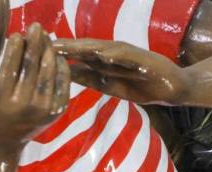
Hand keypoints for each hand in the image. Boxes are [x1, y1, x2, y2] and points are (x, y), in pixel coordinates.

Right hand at [0, 24, 69, 151]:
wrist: (2, 149)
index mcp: (4, 100)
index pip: (13, 65)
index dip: (16, 47)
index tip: (17, 34)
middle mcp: (26, 104)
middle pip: (33, 65)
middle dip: (35, 43)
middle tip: (36, 28)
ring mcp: (44, 109)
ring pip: (50, 72)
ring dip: (49, 51)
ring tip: (46, 38)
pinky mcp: (55, 112)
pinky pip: (62, 86)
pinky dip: (62, 69)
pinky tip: (58, 57)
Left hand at [53, 38, 188, 104]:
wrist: (172, 88)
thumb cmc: (141, 86)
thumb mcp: (108, 85)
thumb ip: (88, 78)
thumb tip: (64, 74)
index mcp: (102, 61)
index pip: (77, 55)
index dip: (59, 53)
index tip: (38, 53)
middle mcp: (112, 54)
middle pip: (84, 48)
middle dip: (65, 46)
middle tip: (43, 43)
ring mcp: (127, 55)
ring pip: (102, 49)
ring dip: (83, 47)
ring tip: (66, 46)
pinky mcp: (143, 58)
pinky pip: (127, 57)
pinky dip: (115, 55)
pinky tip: (102, 54)